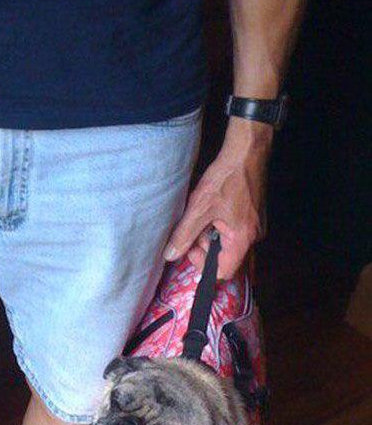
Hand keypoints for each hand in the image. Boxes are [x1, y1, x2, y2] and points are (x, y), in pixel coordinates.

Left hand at [164, 118, 271, 278]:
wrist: (247, 152)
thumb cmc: (225, 178)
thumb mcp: (199, 208)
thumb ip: (184, 235)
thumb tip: (170, 256)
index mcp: (242, 239)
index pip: (223, 272)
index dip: (203, 265)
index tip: (191, 247)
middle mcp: (253, 238)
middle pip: (226, 259)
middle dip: (206, 249)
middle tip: (195, 230)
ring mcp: (255, 227)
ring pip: (229, 245)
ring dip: (212, 237)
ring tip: (204, 217)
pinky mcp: (253, 217)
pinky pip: (235, 233)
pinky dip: (220, 228)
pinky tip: (213, 212)